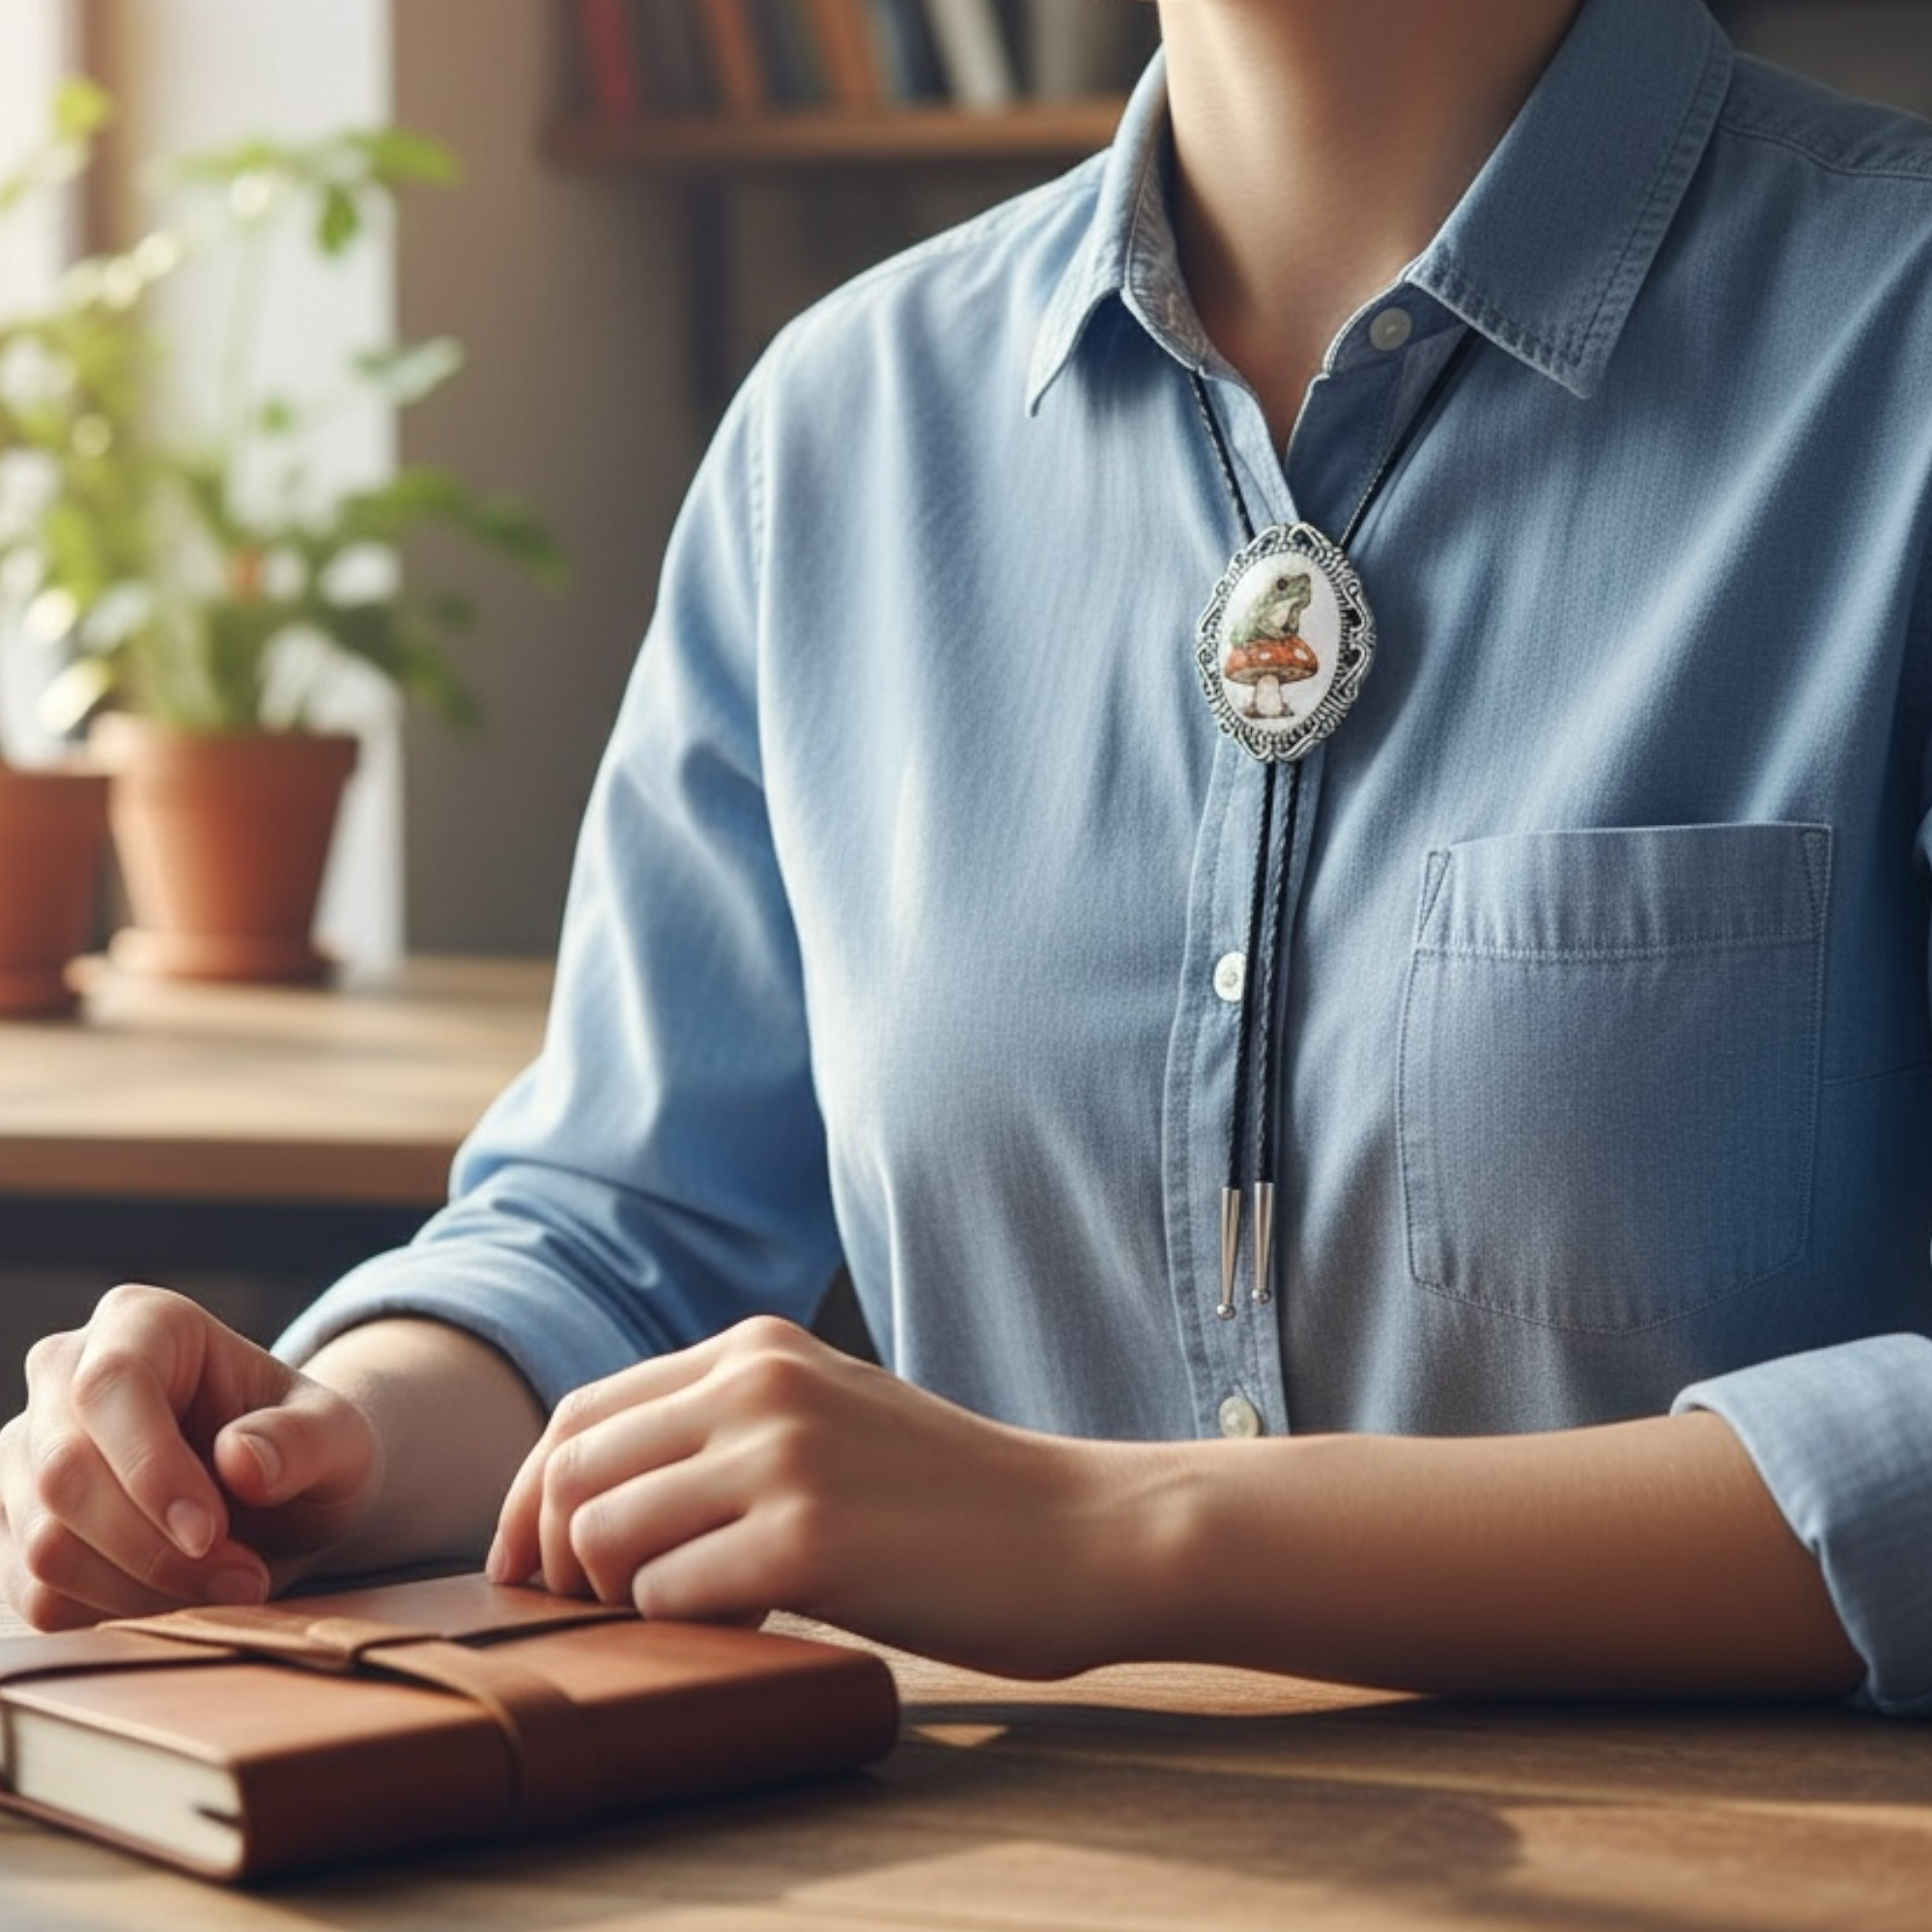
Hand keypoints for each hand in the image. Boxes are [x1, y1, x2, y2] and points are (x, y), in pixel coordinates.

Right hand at [0, 1282, 381, 1629]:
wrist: (279, 1499)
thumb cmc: (305, 1452)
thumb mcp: (341, 1440)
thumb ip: (305, 1440)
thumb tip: (240, 1458)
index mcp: (143, 1322)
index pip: (111, 1386)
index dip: (151, 1469)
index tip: (212, 1535)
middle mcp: (64, 1374)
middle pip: (64, 1473)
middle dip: (156, 1549)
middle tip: (244, 1580)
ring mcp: (26, 1453)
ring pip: (44, 1544)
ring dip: (143, 1590)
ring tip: (229, 1586)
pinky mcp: (15, 1527)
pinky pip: (38, 1595)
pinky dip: (115, 1614)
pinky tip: (181, 1598)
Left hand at [488, 1316, 1161, 1677]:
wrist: (1081, 1531)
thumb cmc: (952, 1496)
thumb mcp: (830, 1415)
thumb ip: (727, 1426)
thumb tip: (591, 1500)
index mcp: (758, 1346)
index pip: (582, 1411)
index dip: (532, 1497)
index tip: (534, 1566)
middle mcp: (759, 1382)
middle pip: (572, 1468)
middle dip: (550, 1555)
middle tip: (589, 1612)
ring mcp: (784, 1457)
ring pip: (604, 1534)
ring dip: (618, 1596)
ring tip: (686, 1614)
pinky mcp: (810, 1541)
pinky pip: (671, 1596)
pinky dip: (684, 1627)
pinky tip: (749, 1625)